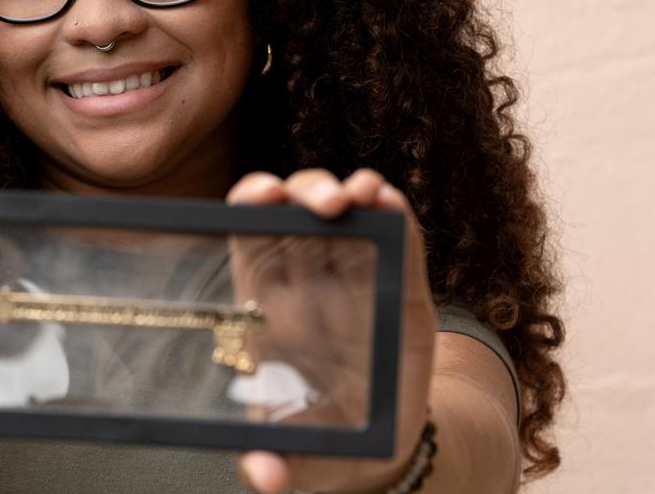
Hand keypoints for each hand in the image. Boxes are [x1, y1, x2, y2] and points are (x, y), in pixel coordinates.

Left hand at [227, 169, 435, 493]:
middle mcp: (309, 279)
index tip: (258, 196)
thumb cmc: (317, 441)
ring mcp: (358, 275)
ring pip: (348, 211)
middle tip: (322, 203)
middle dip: (305, 189)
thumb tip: (263, 475)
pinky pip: (399, 236)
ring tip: (363, 193)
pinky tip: (390, 203)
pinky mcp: (404, 286)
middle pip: (298, 210)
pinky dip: (395, 212)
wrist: (377, 449)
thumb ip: (273, 466)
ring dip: (353, 189)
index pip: (250, 234)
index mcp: (268, 305)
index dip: (250, 204)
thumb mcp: (295, 458)